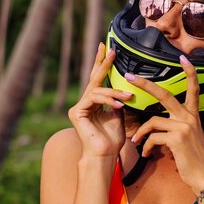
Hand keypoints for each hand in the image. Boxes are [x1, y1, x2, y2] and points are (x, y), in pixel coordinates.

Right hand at [68, 43, 131, 157]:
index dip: (103, 64)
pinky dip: (108, 100)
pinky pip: (93, 98)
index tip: (109, 49)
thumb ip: (118, 100)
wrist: (105, 154)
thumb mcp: (119, 115)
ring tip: (127, 97)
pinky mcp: (76, 112)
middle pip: (94, 78)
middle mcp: (85, 102)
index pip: (99, 80)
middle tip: (110, 49)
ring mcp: (78, 107)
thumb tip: (125, 88)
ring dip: (114, 92)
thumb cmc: (112, 139)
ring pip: (97, 89)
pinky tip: (118, 105)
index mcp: (95, 102)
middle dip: (103, 62)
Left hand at [128, 55, 203, 192]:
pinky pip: (152, 137)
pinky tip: (147, 155)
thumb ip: (173, 127)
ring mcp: (183, 126)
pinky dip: (146, 146)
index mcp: (192, 115)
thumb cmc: (193, 160)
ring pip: (152, 121)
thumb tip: (152, 126)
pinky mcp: (177, 138)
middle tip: (129, 76)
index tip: (184, 58)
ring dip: (141, 134)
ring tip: (137, 143)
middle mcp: (189, 117)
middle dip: (145, 84)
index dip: (189, 72)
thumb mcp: (186, 138)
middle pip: (164, 94)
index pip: (193, 89)